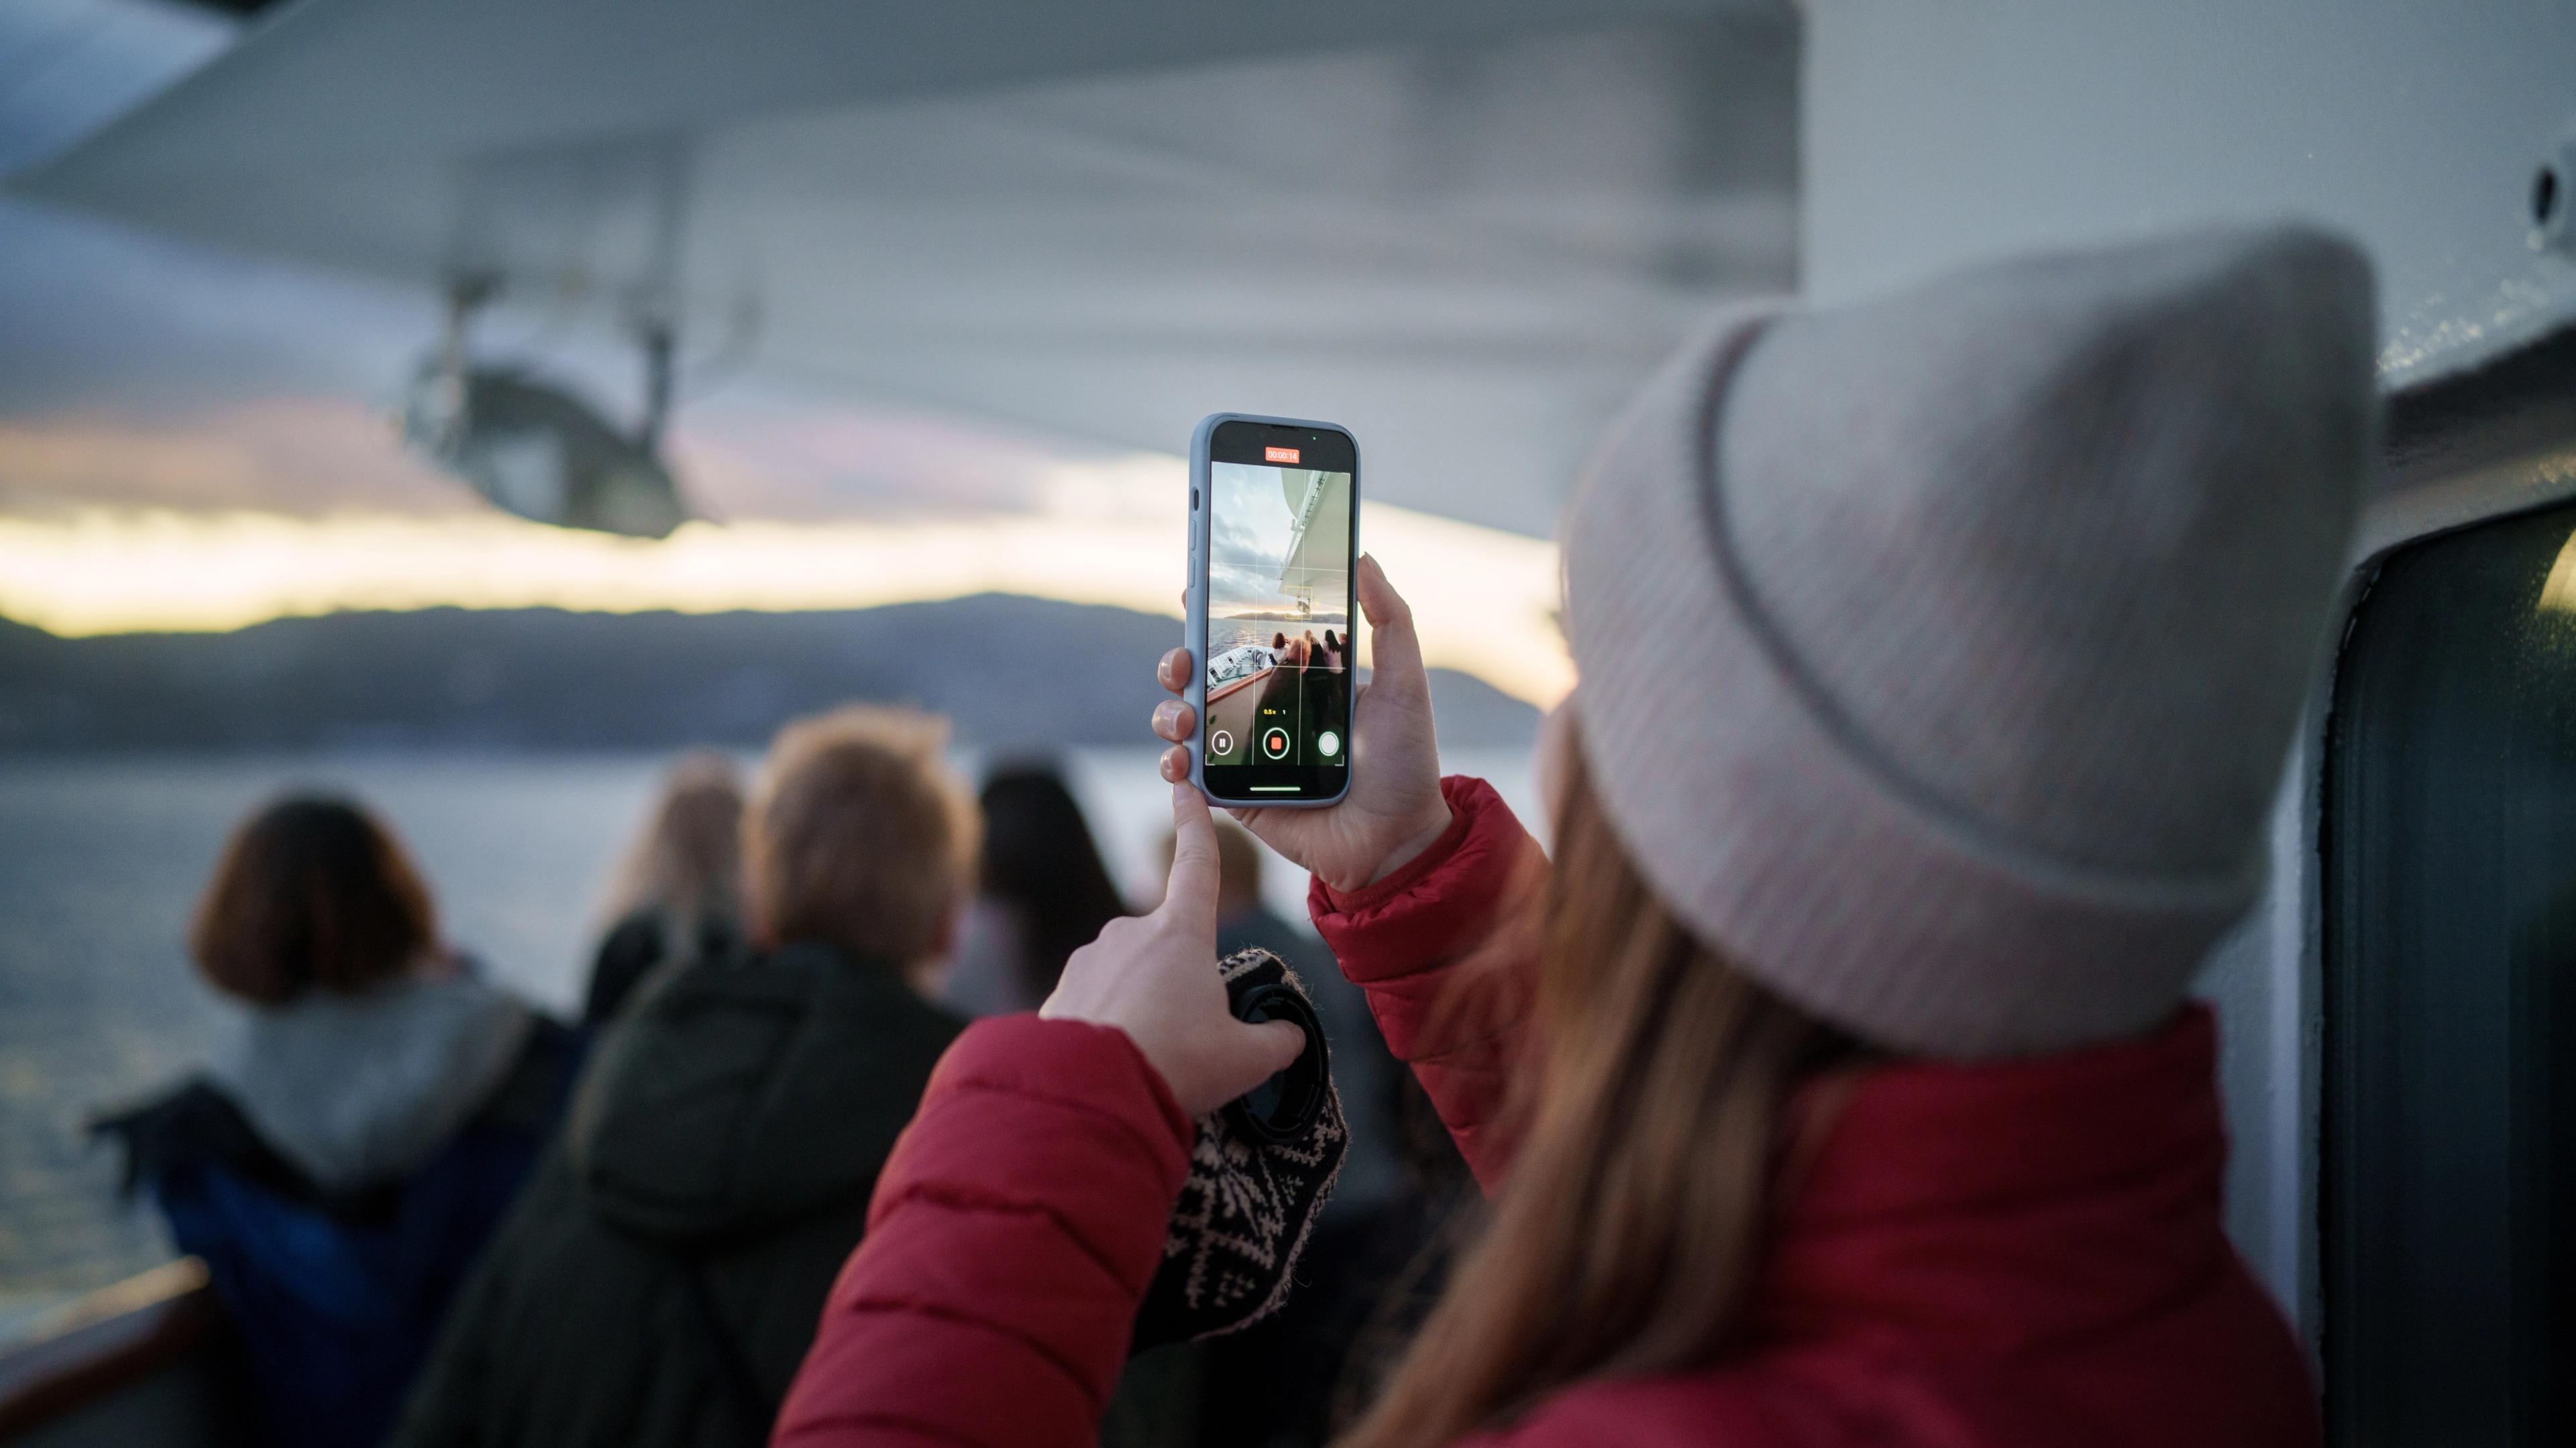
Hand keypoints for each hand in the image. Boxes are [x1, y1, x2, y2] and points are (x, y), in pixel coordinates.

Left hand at [1042, 783, 1307, 1116]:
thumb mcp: (1246, 1059)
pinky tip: (1117, 1066)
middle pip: (1168, 949)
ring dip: (1144, 1011)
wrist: (1086, 1095)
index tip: (1185, 788)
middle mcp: (1129, 933)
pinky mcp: (1058, 994)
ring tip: (1151, 1061)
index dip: (1196, 826)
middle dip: (1181, 988)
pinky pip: (1096, 1007)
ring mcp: (1088, 960)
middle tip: (1190, 1042)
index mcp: (1180, 932)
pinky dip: (1110, 1031)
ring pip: (1130, 980)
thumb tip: (1287, 1034)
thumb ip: (1277, 1039)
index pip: (1197, 865)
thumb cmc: (1174, 1063)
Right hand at [1152, 553, 1450, 892]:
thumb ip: (1390, 619)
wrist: (1398, 841)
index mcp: (1298, 681)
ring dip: (1170, 711)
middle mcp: (1265, 714)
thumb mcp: (1404, 683)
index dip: (1213, 617)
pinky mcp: (1235, 800)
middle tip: (1183, 662)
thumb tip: (1364, 558)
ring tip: (1185, 717)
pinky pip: (1190, 778)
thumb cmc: (1406, 763)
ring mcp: (1246, 757)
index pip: (1245, 641)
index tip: (1194, 592)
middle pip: (1202, 677)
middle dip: (1179, 662)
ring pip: (1187, 723)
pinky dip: (1173, 765)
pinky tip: (1181, 759)